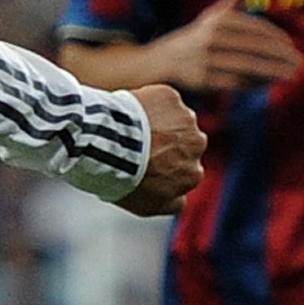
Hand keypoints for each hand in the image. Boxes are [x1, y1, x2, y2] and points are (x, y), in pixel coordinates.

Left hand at [114, 83, 205, 217]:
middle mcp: (197, 146)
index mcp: (193, 175)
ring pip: (175, 121)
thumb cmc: (122, 178)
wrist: (106, 146)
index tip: (145, 165)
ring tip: (130, 130)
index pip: (184, 171)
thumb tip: (180, 200)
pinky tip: (130, 113)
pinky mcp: (170, 98)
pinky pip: (162, 101)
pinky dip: (149, 104)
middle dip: (165, 144)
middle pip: (184, 144)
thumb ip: (170, 204)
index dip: (164, 167)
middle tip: (136, 147)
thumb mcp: (147, 206)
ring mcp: (186, 120)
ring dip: (159, 123)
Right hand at [150, 0, 303, 92]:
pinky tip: (266, 83)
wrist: (161, 59)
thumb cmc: (196, 37)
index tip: (293, 49)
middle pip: (256, 48)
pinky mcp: (202, 78)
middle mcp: (212, 37)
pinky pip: (235, 82)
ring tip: (291, 77)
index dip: (278, 40)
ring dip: (273, 72)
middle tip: (300, 64)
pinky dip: (253, 83)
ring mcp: (206, 59)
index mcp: (220, 20)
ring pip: (248, 66)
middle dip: (281, 57)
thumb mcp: (212, 15)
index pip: (257, 30)